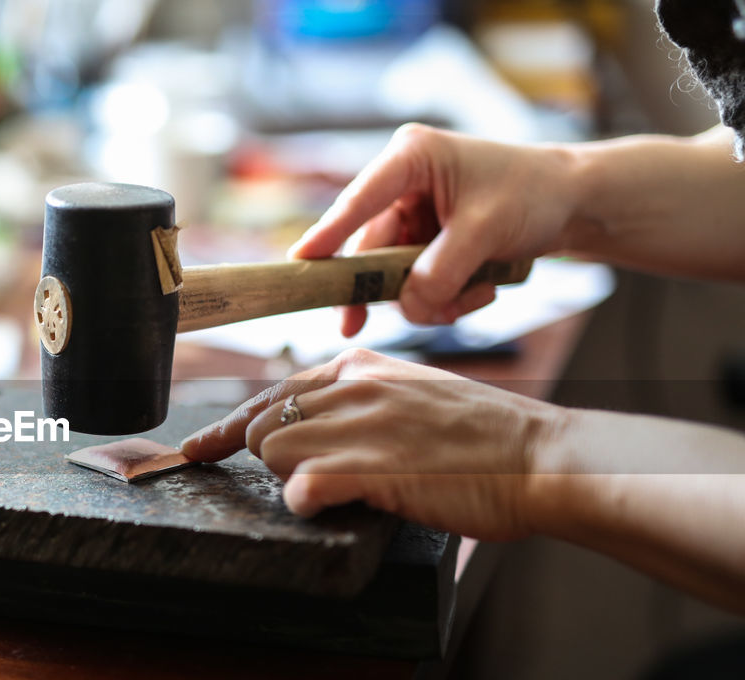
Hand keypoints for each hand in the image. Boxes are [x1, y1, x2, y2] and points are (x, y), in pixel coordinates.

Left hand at [181, 348, 564, 540]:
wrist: (538, 459)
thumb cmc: (485, 437)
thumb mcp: (415, 395)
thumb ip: (363, 401)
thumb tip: (315, 426)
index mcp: (361, 364)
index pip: (272, 391)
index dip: (229, 426)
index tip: (199, 448)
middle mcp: (352, 386)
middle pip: (263, 424)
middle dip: (269, 459)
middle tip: (310, 479)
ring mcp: (358, 424)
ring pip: (273, 454)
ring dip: (294, 479)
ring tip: (344, 489)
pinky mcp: (367, 467)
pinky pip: (300, 488)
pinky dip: (306, 503)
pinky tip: (330, 505)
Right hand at [290, 124, 579, 336]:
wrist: (573, 203)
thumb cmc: (534, 193)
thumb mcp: (487, 231)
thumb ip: (441, 271)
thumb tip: (407, 307)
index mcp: (410, 158)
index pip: (359, 200)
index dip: (328, 234)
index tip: (300, 263)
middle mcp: (402, 186)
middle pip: (367, 249)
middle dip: (385, 289)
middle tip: (353, 327)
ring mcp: (412, 219)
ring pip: (394, 276)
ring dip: (429, 297)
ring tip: (472, 295)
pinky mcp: (425, 246)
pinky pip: (417, 285)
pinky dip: (445, 297)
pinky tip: (478, 289)